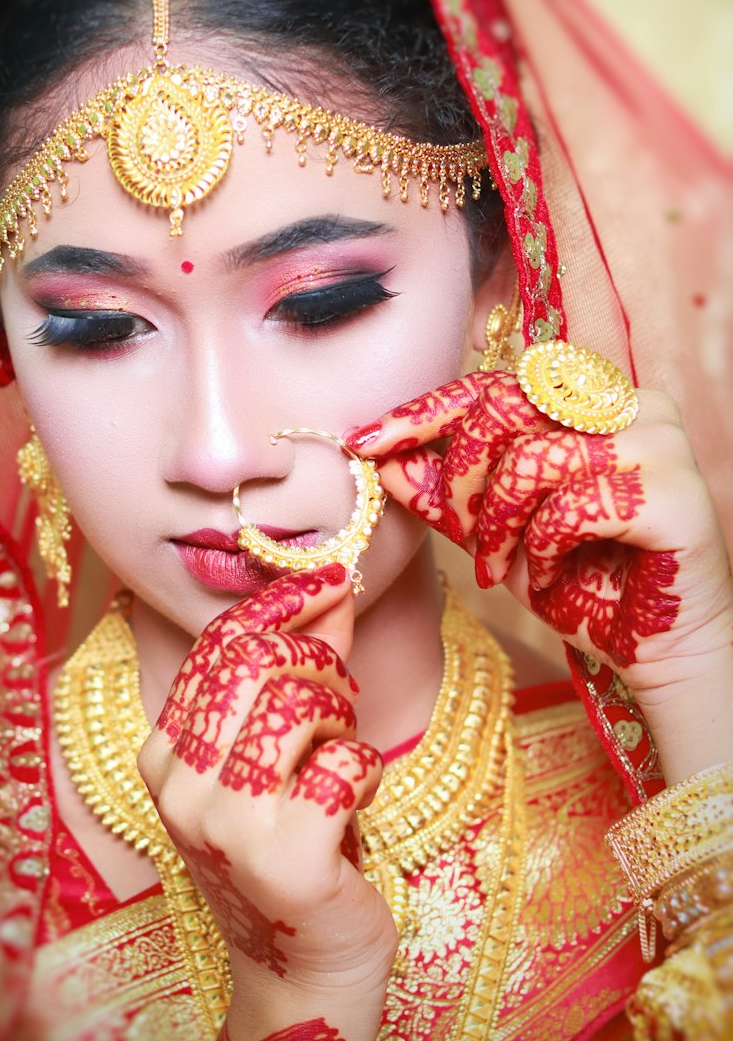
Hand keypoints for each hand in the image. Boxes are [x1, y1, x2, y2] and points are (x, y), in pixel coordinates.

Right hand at [138, 564, 398, 1040]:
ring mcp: (226, 826)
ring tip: (340, 755)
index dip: (282, 603)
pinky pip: (344, 767)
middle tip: (341, 698)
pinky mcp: (283, 859)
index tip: (332, 579)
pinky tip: (355, 802)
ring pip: (298, 703)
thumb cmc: (294, 855)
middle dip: (319, 661)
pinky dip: (365, 773)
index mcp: (165, 757)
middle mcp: (181, 788)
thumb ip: (297, 675)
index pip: (219, 645)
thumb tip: (333, 589)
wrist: (304, 976)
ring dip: (341, 717)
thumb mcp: (277, 761)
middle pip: (257, 661)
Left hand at [346, 373, 732, 779]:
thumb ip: (448, 497)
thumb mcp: (496, 539)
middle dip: (460, 475)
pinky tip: (550, 577)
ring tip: (503, 568)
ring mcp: (658, 442)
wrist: (656, 656)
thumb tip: (384, 459)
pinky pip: (573, 503)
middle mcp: (629, 405)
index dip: (424, 411)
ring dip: (499, 525)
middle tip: (460, 533)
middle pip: (506, 405)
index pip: (493, 384)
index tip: (365, 442)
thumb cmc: (582, 587)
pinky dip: (543, 548)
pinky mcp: (676, 491)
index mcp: (588, 403)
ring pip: (533, 457)